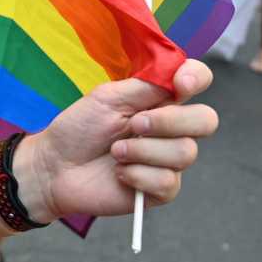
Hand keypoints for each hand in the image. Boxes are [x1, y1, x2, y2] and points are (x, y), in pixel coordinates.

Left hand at [18, 59, 217, 220]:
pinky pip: (169, 181)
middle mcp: (171, 129)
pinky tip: (118, 173)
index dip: (197, 78)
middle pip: (206, 120)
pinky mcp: (161, 190)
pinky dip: (138, 175)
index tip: (181, 85)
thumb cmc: (78, 129)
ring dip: (144, 151)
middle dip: (169, 121)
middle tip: (134, 125)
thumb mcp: (108, 98)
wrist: (54, 167)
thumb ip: (146, 85)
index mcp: (160, 100)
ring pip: (185, 152)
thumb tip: (178, 72)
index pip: (197, 80)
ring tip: (115, 152)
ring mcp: (169, 160)